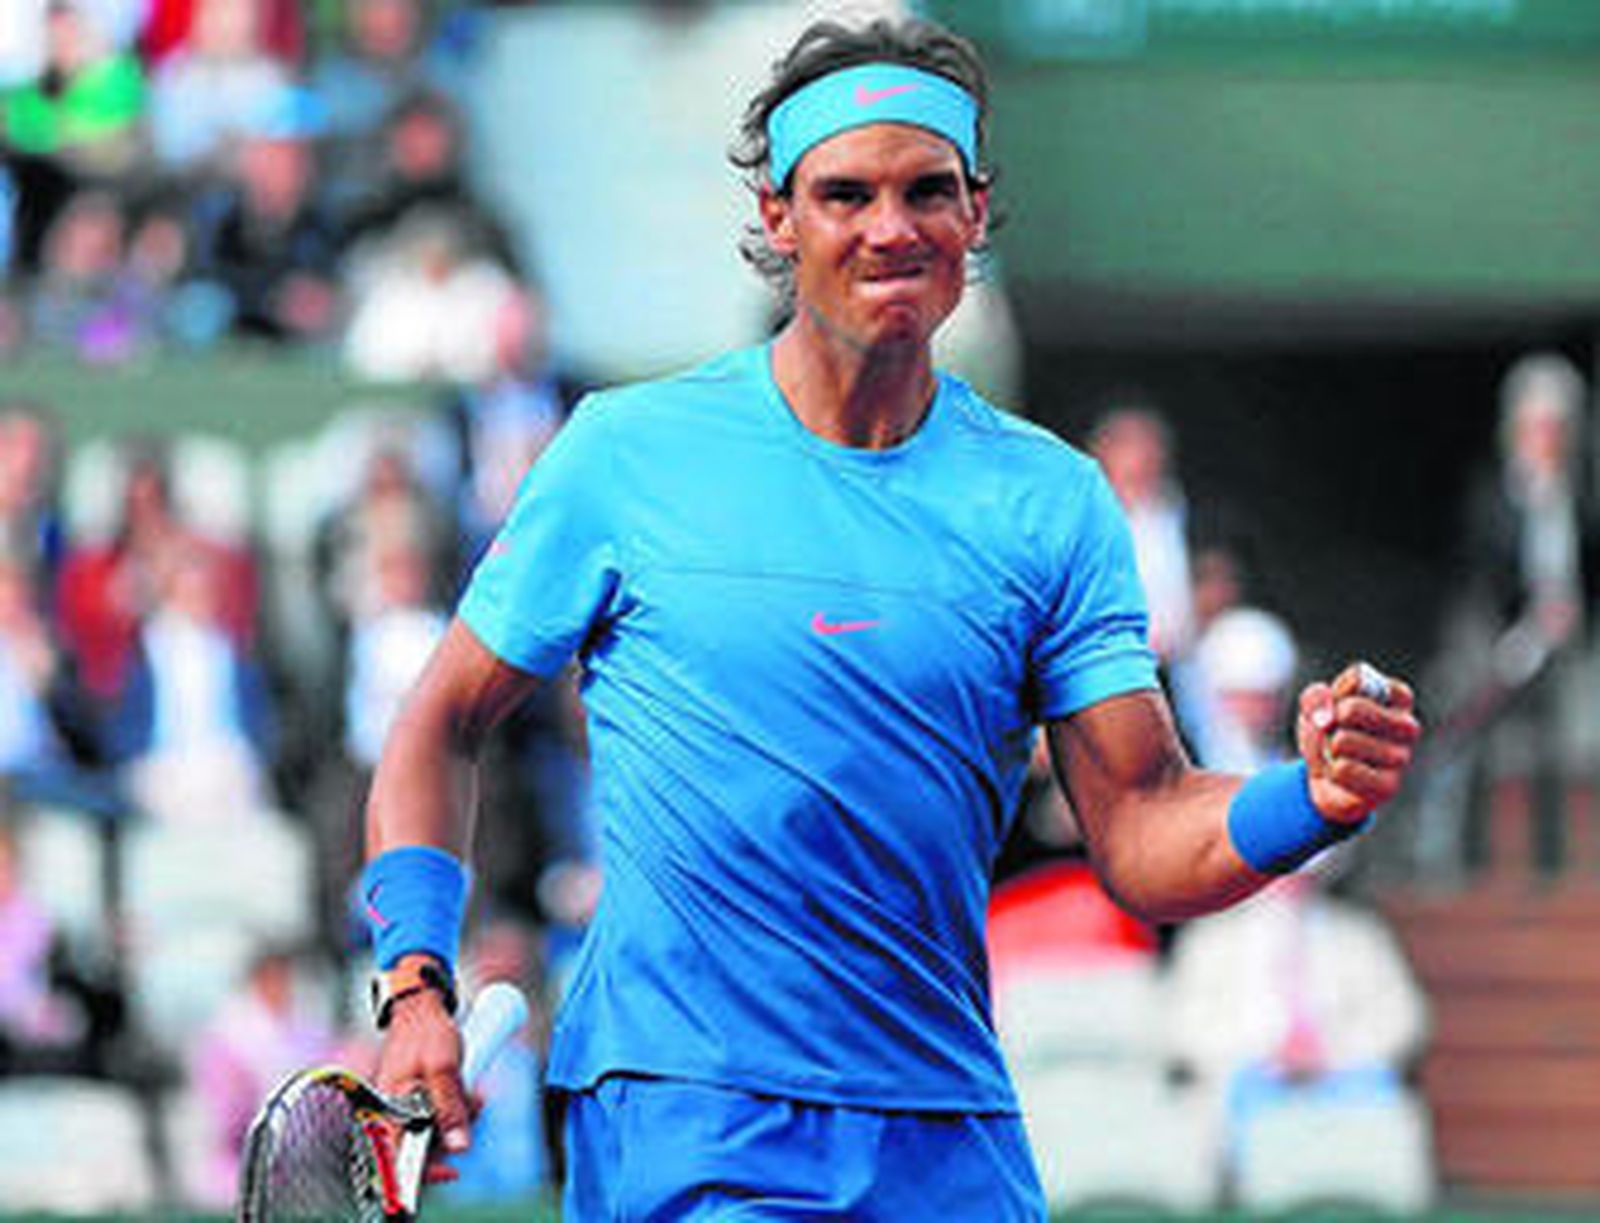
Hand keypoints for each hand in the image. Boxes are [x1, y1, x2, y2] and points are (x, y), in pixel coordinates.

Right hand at [375, 985, 471, 1182]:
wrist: (420, 1006)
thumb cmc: (427, 1032)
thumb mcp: (444, 1068)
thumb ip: (450, 1107)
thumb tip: (459, 1146)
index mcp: (390, 1108)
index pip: (400, 1157)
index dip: (426, 1170)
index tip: (452, 1171)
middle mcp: (393, 1111)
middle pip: (424, 1143)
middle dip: (455, 1130)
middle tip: (477, 1103)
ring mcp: (404, 1104)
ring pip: (435, 1127)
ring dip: (460, 1115)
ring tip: (477, 1091)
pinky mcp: (416, 1097)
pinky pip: (438, 1112)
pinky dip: (456, 1105)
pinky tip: (469, 1091)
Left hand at [1296, 662, 1421, 824]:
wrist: (1329, 782)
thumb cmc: (1329, 735)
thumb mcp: (1315, 707)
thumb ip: (1315, 697)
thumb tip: (1327, 716)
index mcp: (1396, 697)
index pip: (1359, 677)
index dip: (1336, 692)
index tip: (1339, 704)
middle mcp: (1407, 725)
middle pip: (1352, 708)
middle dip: (1329, 722)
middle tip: (1335, 733)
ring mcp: (1401, 757)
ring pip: (1343, 741)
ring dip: (1328, 749)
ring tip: (1338, 756)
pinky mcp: (1389, 786)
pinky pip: (1342, 769)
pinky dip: (1330, 772)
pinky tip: (1342, 776)